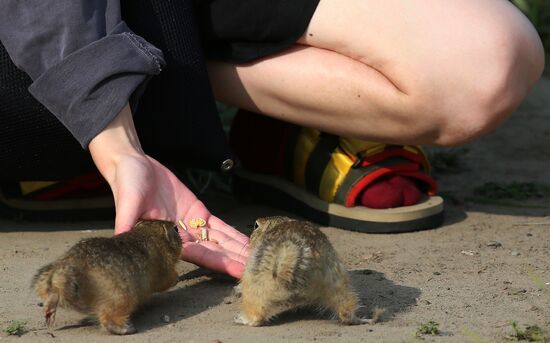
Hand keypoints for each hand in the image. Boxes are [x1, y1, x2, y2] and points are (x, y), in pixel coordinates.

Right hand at [89, 105, 248, 277]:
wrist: (133, 164)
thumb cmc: (126, 183)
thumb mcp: (127, 202)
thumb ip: (127, 222)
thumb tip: (121, 238)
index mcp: (166, 240)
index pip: (199, 256)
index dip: (220, 263)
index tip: (239, 272)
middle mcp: (181, 237)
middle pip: (214, 252)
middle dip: (235, 261)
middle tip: (257, 269)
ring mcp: (191, 225)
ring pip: (220, 240)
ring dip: (238, 250)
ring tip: (257, 258)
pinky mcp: (197, 212)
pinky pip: (219, 225)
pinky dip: (233, 234)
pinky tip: (247, 242)